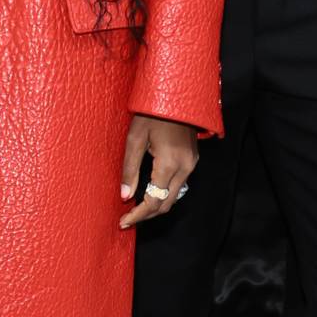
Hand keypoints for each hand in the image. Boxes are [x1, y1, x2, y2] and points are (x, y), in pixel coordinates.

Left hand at [119, 115, 197, 229]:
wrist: (177, 95)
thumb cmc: (151, 113)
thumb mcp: (134, 139)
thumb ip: (130, 169)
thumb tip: (125, 196)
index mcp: (169, 163)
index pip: (154, 200)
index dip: (138, 214)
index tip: (123, 221)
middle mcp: (185, 167)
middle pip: (166, 203)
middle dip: (146, 215)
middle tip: (127, 219)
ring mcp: (192, 164)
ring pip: (173, 196)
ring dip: (155, 205)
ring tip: (135, 209)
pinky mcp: (193, 160)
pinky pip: (179, 185)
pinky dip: (164, 193)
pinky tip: (149, 192)